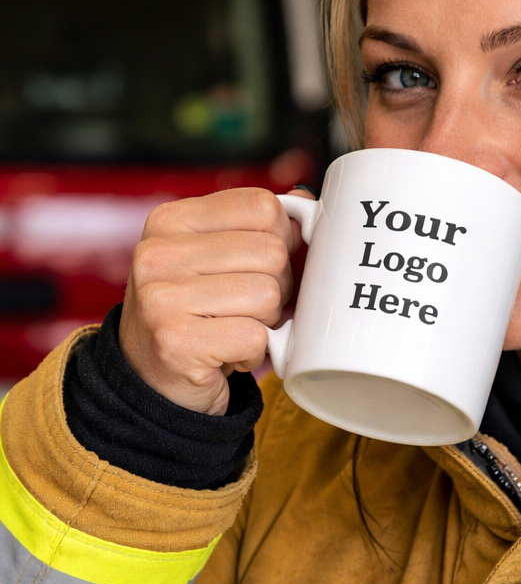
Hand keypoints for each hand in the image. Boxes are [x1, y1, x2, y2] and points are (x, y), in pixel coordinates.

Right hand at [119, 187, 302, 414]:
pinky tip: (229, 355)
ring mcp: (163, 298)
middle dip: (275, 288)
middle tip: (245, 309)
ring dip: (265, 323)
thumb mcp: (214, 259)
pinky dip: (255, 353)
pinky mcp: (176, 342)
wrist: (152, 381)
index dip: (280, 239)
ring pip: (268, 295)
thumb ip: (254, 227)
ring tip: (234, 330)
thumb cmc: (195, 315)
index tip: (260, 266)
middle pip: (271, 252)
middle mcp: (159, 253)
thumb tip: (306, 202)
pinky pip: (255, 337)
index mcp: (171, 221)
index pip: (261, 207)